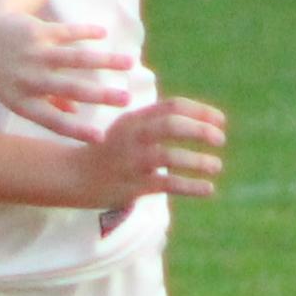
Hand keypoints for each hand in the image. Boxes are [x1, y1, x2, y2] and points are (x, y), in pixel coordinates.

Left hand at [0, 5, 134, 141]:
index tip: (102, 138)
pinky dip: (87, 32)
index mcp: (23, 102)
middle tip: (127, 99)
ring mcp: (34, 53)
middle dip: (101, 95)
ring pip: (75, 58)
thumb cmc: (7, 74)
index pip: (53, 121)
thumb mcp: (18, 97)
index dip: (77, 131)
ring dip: (105, 60)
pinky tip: (104, 34)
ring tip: (130, 63)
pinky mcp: (39, 31)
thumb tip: (77, 115)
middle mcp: (29, 79)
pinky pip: (67, 32)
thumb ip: (48, 107)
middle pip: (70, 88)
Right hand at [72, 96, 228, 206]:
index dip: (200, 112)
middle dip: (200, 130)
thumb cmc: (110, 151)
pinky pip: (166, 184)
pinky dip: (191, 186)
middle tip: (220, 139)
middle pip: (171, 125)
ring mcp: (131, 161)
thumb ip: (156, 121)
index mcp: (135, 118)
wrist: (75, 176)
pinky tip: (209, 188)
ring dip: (197, 161)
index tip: (221, 121)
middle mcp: (133, 136)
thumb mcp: (129, 128)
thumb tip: (197, 120)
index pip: (172, 106)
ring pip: (169, 156)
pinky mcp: (132, 185)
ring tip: (217, 165)